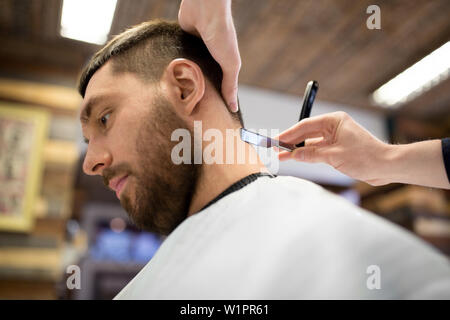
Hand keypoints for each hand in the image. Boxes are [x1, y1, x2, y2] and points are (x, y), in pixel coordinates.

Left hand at [178, 0, 240, 111]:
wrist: (205, 10)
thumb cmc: (222, 35)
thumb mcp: (230, 64)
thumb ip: (230, 85)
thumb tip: (233, 107)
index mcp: (222, 65)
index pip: (218, 87)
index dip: (214, 100)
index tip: (208, 116)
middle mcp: (209, 60)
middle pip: (202, 82)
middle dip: (196, 94)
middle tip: (188, 112)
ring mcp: (194, 53)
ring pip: (188, 73)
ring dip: (183, 82)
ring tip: (175, 99)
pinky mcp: (181, 45)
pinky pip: (177, 60)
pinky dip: (174, 68)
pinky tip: (167, 80)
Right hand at [275, 112, 448, 188]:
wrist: (386, 166)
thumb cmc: (366, 157)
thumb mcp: (334, 156)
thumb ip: (311, 154)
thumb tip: (293, 155)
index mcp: (334, 121)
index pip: (305, 126)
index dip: (288, 134)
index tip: (276, 140)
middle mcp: (334, 127)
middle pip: (306, 133)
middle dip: (291, 142)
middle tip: (275, 148)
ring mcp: (336, 138)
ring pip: (311, 143)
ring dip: (298, 150)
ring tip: (282, 155)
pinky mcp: (338, 148)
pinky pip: (318, 150)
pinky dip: (308, 155)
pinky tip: (297, 158)